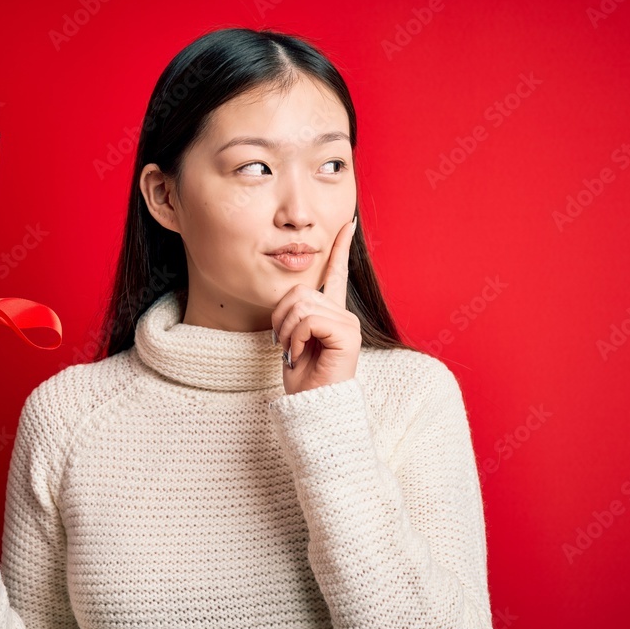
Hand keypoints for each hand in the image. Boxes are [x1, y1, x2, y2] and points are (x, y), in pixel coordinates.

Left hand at [272, 215, 361, 394]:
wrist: (311, 405)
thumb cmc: (302, 379)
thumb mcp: (291, 338)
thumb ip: (294, 313)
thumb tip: (292, 296)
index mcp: (331, 314)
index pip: (337, 273)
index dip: (340, 247)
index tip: (348, 222)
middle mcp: (344, 315)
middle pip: (300, 291)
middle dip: (281, 317)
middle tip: (285, 344)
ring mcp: (348, 324)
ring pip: (301, 304)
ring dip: (287, 330)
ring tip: (294, 351)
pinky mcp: (347, 334)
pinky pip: (308, 319)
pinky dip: (295, 337)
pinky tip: (301, 355)